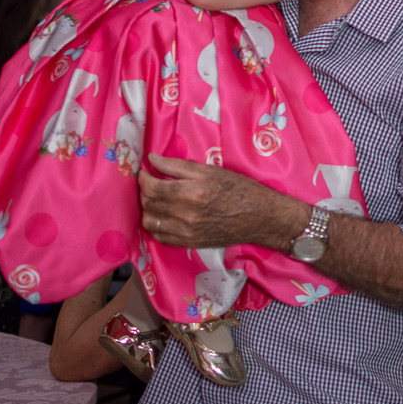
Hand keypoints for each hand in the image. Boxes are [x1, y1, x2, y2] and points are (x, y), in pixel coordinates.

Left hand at [137, 153, 304, 250]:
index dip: (143, 178)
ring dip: (148, 210)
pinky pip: (161, 237)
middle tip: (151, 183)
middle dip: (144, 192)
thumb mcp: (209, 170)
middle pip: (149, 205)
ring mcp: (186, 232)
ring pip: (151, 223)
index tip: (145, 172)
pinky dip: (157, 226)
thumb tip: (152, 159)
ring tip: (157, 200)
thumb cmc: (237, 188)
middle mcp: (185, 215)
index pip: (151, 188)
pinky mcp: (189, 243)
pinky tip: (164, 216)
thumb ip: (177, 166)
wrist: (259, 217)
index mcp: (189, 193)